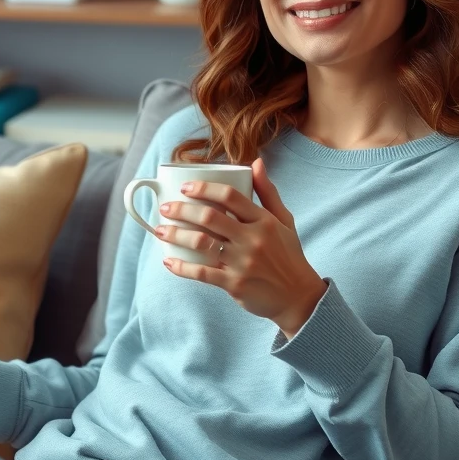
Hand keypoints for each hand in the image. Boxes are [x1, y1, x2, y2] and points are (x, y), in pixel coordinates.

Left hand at [157, 158, 327, 338]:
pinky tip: (168, 261)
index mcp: (263, 220)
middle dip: (181, 209)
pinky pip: (202, 273)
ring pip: (201, 243)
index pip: (229, 196)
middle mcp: (253, 239)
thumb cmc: (288, 255)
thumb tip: (256, 162)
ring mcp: (243, 263)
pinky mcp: (234, 284)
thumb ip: (268, 192)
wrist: (298, 297)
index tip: (185, 187)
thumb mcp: (284, 220)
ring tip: (159, 230)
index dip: (203, 188)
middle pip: (209, 217)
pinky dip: (182, 267)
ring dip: (175, 235)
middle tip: (165, 208)